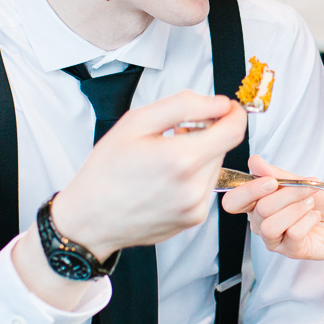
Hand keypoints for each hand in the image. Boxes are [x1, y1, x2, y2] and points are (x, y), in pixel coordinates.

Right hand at [52, 90, 245, 259]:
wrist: (89, 219)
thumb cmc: (106, 171)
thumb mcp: (136, 122)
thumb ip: (184, 106)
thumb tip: (219, 104)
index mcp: (181, 159)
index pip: (234, 130)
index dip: (233, 113)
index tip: (224, 108)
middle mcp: (194, 188)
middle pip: (223, 147)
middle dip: (206, 134)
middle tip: (174, 133)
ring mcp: (196, 207)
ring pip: (215, 167)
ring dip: (199, 156)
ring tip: (165, 158)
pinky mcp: (193, 219)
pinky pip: (205, 187)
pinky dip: (192, 177)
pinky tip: (165, 178)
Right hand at [221, 156, 323, 261]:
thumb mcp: (302, 181)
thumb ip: (277, 174)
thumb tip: (254, 162)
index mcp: (258, 203)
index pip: (234, 202)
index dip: (248, 191)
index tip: (272, 182)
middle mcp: (261, 222)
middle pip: (258, 210)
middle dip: (286, 194)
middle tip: (305, 189)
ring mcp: (275, 239)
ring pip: (270, 225)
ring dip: (295, 209)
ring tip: (310, 203)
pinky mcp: (291, 251)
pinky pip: (292, 234)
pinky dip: (308, 220)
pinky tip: (315, 216)